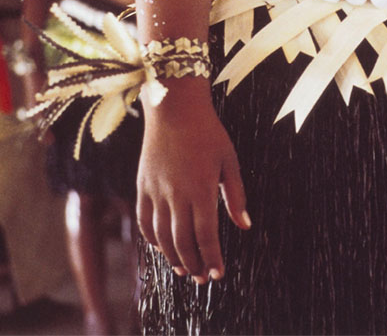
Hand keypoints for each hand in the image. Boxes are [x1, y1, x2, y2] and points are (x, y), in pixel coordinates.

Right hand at [137, 83, 249, 283]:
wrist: (173, 107)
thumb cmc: (208, 132)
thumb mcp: (230, 161)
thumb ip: (236, 195)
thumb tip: (244, 226)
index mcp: (201, 189)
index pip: (206, 235)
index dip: (212, 257)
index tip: (219, 273)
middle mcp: (176, 194)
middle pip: (182, 241)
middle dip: (194, 264)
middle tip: (204, 278)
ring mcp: (156, 191)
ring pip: (161, 236)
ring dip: (173, 257)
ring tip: (185, 269)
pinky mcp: (142, 186)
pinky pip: (144, 220)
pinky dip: (152, 238)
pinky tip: (162, 247)